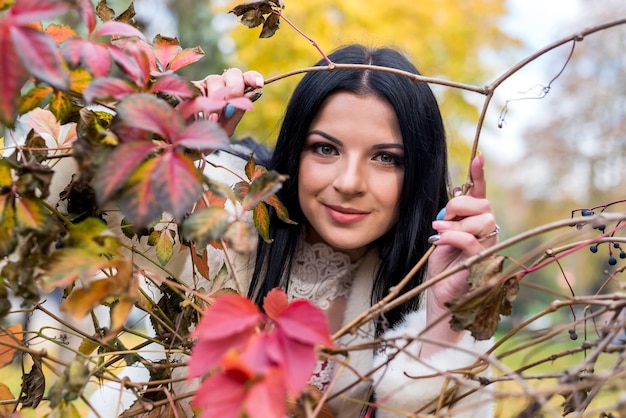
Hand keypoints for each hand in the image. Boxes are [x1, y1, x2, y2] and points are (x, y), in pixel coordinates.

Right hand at [192, 68, 263, 135]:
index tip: (259, 84)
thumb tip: (252, 93)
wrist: (188, 147)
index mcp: (234, 93)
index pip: (247, 79)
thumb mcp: (227, 128)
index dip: (253, 78)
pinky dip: (201, 102)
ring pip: (215, 79)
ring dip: (217, 99)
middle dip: (235, 90)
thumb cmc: (210, 138)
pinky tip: (199, 115)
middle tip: (230, 108)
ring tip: (213, 119)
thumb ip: (238, 111)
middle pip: (233, 74)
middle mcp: (221, 85)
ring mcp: (204, 85)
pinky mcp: (187, 89)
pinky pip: (197, 88)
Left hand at [421, 153, 497, 352]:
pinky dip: (455, 235)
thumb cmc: (441, 272)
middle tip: (441, 219)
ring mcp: (488, 250)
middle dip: (460, 204)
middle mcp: (487, 236)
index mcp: (476, 226)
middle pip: (484, 205)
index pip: (481, 196)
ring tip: (438, 232)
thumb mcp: (441, 239)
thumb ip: (448, 220)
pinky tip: (440, 240)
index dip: (480, 176)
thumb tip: (449, 204)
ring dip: (456, 222)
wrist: (439, 303)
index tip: (479, 156)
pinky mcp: (482, 265)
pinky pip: (474, 241)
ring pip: (484, 220)